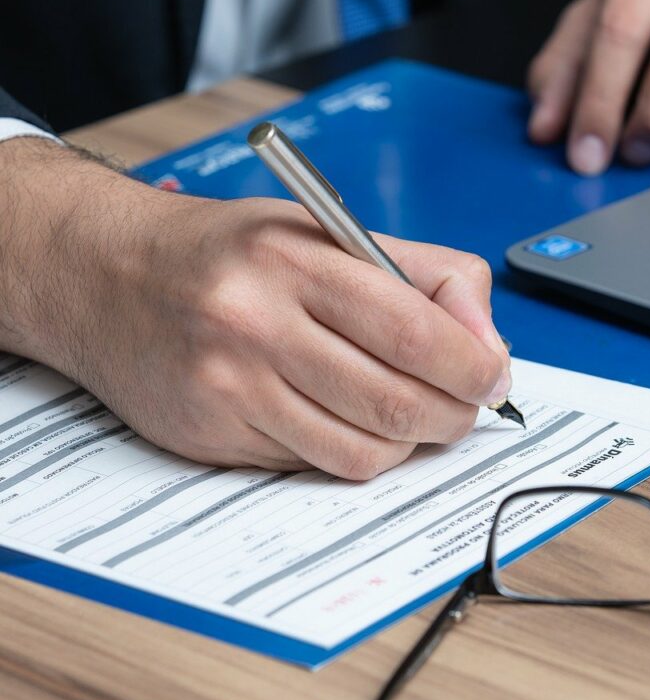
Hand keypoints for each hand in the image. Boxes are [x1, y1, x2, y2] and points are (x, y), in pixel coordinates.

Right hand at [0, 141, 509, 478]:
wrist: (106, 275)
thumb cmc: (232, 253)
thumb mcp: (329, 232)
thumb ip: (424, 274)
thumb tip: (488, 342)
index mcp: (296, 260)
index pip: (415, 332)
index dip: (473, 366)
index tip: (493, 376)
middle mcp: (256, 324)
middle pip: (396, 402)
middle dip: (453, 414)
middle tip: (464, 404)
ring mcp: (229, 388)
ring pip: (362, 451)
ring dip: (408, 443)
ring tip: (410, 414)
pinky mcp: (211, 436)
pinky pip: (314, 466)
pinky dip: (353, 453)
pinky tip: (349, 422)